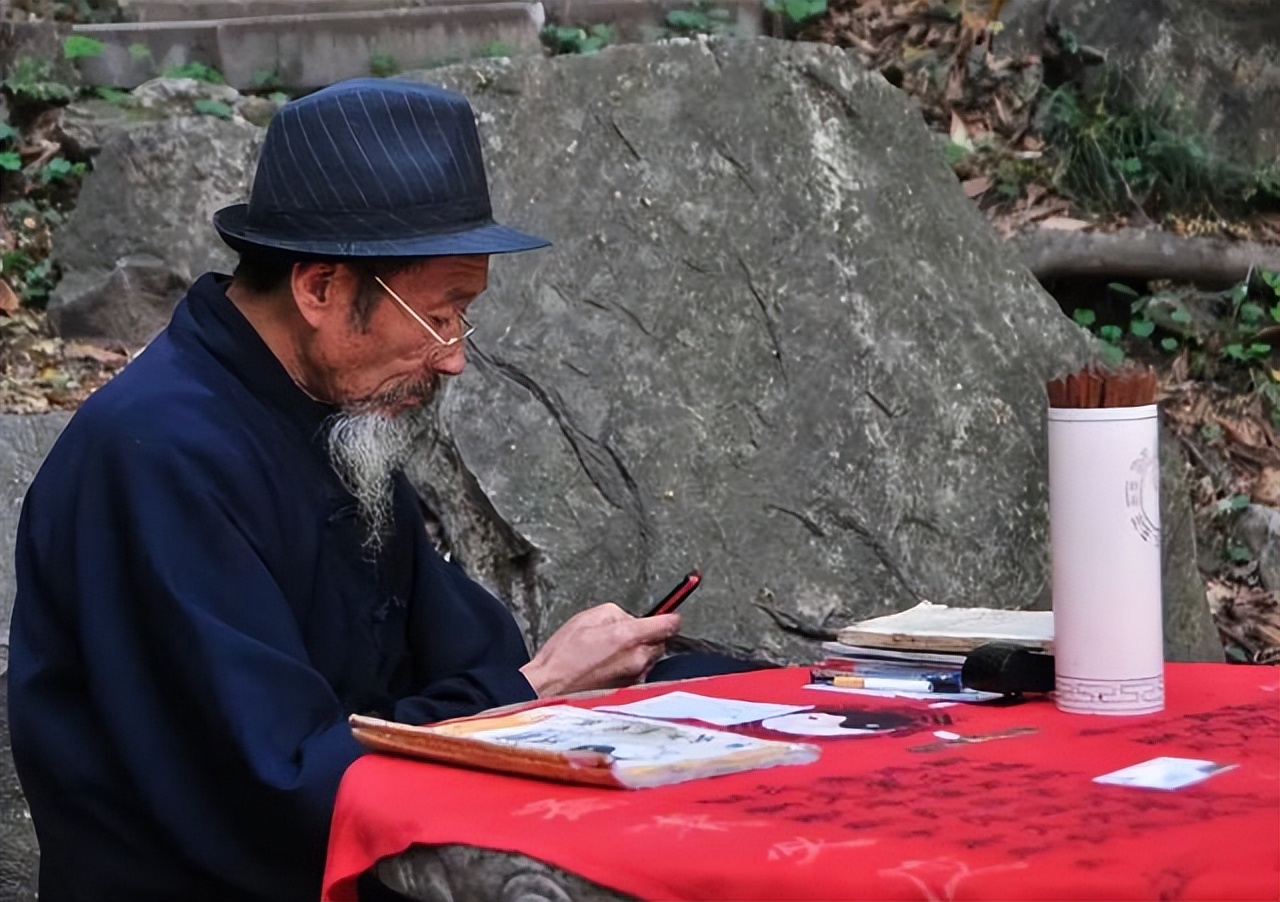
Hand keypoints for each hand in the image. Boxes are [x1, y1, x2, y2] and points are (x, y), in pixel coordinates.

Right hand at [519, 603, 679, 697]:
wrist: (550, 687)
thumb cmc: (563, 655)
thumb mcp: (588, 618)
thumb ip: (617, 614)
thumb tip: (631, 619)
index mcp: (628, 637)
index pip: (667, 624)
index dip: (669, 616)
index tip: (669, 614)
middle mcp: (637, 659)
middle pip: (660, 642)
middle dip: (650, 634)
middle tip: (628, 632)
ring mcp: (634, 677)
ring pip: (650, 658)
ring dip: (639, 651)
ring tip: (612, 650)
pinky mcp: (629, 690)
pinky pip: (639, 672)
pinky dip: (631, 666)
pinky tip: (610, 665)